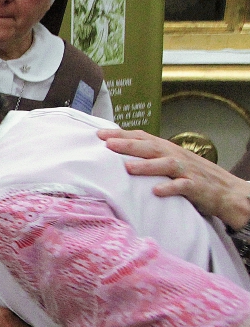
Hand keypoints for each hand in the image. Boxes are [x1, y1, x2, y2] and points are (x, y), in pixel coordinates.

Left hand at [98, 128, 249, 229]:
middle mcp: (176, 157)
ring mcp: (187, 171)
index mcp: (167, 150)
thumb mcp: (171, 163)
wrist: (227, 191)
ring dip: (146, 166)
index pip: (142, 137)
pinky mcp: (197, 187)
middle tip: (107, 144)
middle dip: (128, 145)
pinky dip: (170, 188)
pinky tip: (156, 191)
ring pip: (165, 165)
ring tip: (127, 167)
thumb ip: (150, 158)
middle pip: (150, 147)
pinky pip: (183, 186)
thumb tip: (120, 155)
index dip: (121, 135)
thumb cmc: (194, 176)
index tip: (99, 134)